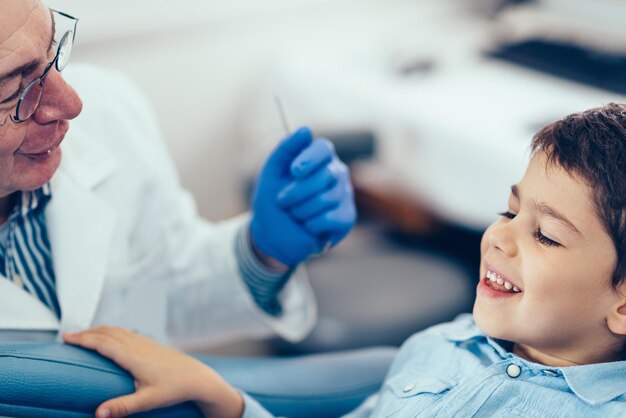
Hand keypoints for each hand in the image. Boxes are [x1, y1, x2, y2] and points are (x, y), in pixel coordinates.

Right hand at [63, 327, 242, 417]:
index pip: (102, 342)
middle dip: (86, 332)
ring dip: (99, 330)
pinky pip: (127, 332)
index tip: (66, 337)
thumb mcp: (147, 400)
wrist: (198, 377)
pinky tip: (110, 337)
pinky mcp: (152, 344)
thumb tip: (98, 414)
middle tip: (68, 336)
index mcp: (133, 356)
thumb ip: (122, 406)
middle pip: (107, 332)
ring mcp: (146, 342)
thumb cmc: (175, 389)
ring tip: (84, 335)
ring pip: (117, 330)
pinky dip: (112, 331)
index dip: (83, 339)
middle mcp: (138, 345)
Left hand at [251, 126, 355, 265]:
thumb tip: (306, 130)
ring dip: (301, 210)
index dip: (310, 158)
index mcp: (319, 158)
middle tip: (282, 200)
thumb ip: (286, 149)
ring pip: (327, 198)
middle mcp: (336, 173)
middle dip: (298, 192)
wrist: (273, 235)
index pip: (324, 148)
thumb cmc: (273, 200)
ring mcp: (344, 195)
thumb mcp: (271, 173)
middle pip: (326, 175)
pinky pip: (331, 218)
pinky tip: (308, 226)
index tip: (294, 171)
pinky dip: (311, 225)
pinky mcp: (347, 217)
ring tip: (295, 214)